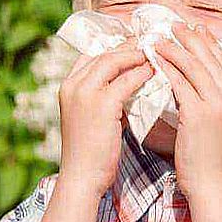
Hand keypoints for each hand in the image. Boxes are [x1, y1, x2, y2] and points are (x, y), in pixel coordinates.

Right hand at [58, 38, 153, 198]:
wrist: (82, 176)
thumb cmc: (89, 151)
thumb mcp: (91, 117)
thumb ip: (103, 97)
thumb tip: (128, 84)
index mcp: (67, 87)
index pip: (90, 56)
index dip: (112, 49)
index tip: (132, 47)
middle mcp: (73, 85)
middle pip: (103, 55)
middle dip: (127, 48)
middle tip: (148, 44)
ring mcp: (85, 93)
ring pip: (114, 62)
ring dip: (136, 57)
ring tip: (155, 56)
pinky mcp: (102, 104)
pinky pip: (127, 81)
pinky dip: (142, 75)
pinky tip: (154, 75)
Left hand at [153, 22, 221, 202]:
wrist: (213, 186)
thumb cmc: (209, 159)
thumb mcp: (218, 126)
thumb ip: (213, 103)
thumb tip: (195, 86)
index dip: (209, 42)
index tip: (195, 28)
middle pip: (211, 57)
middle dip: (192, 37)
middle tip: (174, 24)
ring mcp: (218, 105)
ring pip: (195, 66)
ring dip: (176, 47)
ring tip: (159, 37)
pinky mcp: (200, 114)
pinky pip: (180, 82)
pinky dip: (166, 67)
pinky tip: (154, 58)